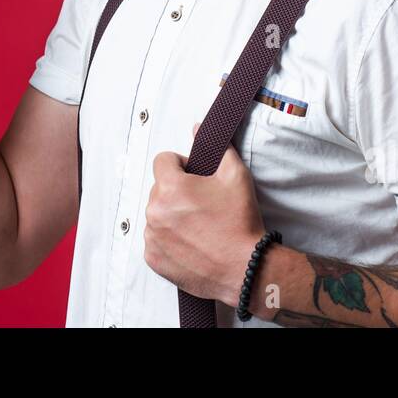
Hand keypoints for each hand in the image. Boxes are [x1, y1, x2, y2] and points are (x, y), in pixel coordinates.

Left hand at [143, 122, 265, 307]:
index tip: (194, 177)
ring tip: (198, 226)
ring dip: (171, 215)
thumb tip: (199, 129)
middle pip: (159, 189)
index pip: (162, 160)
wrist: (245, 268)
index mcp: (171, 187)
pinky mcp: (154, 259)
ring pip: (156, 214)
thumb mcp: (236, 176)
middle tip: (201, 204)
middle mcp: (155, 211)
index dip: (180, 165)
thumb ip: (217, 148)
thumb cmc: (240, 223)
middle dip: (177, 192)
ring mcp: (152, 237)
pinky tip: (191, 243)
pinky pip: (155, 239)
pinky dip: (169, 239)